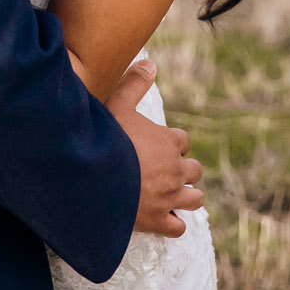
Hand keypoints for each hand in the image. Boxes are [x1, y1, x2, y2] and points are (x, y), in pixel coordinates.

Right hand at [106, 58, 203, 236]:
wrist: (94, 178)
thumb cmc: (107, 140)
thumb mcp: (118, 104)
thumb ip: (134, 84)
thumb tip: (150, 62)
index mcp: (168, 142)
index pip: (184, 141)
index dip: (174, 143)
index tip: (160, 145)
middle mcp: (175, 170)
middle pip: (195, 170)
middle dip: (184, 170)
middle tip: (165, 170)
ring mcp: (169, 197)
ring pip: (195, 199)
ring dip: (186, 196)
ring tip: (171, 194)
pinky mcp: (158, 221)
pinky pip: (178, 227)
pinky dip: (174, 223)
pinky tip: (162, 218)